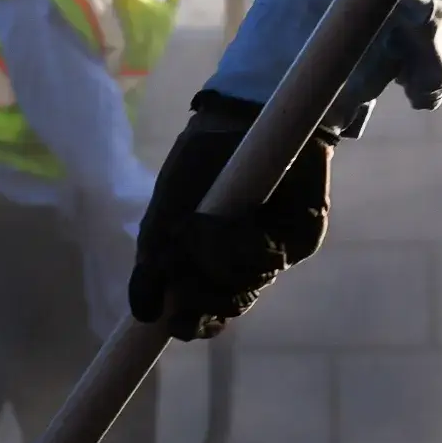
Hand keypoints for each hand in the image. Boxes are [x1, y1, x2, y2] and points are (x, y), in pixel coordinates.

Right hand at [126, 95, 329, 339]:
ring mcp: (270, 254)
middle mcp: (239, 265)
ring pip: (246, 288)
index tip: (172, 322)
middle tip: (183, 275)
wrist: (245, 117)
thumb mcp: (167, 206)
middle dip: (200, 298)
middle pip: (223, 308)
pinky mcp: (299, 239)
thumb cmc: (202, 159)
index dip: (190, 325)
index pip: (199, 313)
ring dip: (219, 265)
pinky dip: (246, 247)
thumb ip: (153, 258)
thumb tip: (142, 311)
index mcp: (204, 262)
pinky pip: (272, 261)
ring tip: (198, 228)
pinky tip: (237, 222)